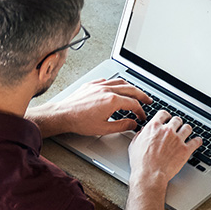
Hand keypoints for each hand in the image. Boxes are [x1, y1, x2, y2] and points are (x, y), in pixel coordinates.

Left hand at [29, 78, 151, 136]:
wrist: (62, 115)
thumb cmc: (79, 122)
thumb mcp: (103, 128)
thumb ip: (122, 126)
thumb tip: (133, 124)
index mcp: (112, 101)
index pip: (133, 104)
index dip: (140, 111)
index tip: (141, 116)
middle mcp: (107, 90)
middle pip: (131, 89)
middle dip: (142, 95)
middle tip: (147, 100)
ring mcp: (98, 85)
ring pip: (120, 82)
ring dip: (130, 87)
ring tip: (135, 93)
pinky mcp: (91, 85)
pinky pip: (107, 80)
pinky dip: (115, 84)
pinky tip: (116, 88)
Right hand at [128, 110, 202, 187]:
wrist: (149, 174)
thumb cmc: (141, 162)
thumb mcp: (134, 145)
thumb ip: (140, 135)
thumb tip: (143, 132)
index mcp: (154, 127)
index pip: (163, 114)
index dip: (166, 116)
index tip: (167, 118)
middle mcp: (167, 131)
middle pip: (177, 120)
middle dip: (177, 123)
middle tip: (176, 128)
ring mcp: (177, 139)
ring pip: (188, 128)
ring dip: (186, 130)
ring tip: (186, 133)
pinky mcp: (185, 149)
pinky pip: (196, 141)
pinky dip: (197, 141)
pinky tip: (196, 141)